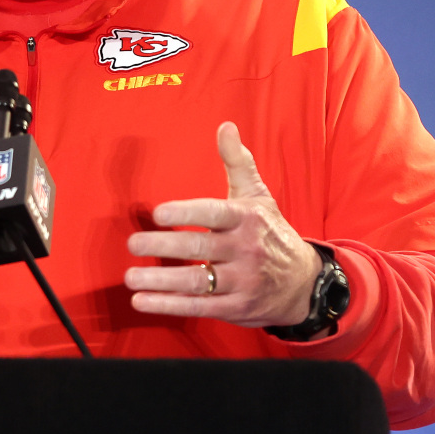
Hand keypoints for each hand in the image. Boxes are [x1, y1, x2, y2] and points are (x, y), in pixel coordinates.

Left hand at [125, 122, 321, 328]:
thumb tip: (225, 126)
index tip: (158, 213)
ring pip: (196, 281)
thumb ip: (238, 162)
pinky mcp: (236, 307)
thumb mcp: (259, 196)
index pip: (213, 213)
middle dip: (163, 246)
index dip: (186, 213)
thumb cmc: (272, 233)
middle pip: (199, 248)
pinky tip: (142, 300)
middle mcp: (245, 249)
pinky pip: (198, 306)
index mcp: (247, 218)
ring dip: (160, 281)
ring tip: (130, 276)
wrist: (304, 283)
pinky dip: (168, 305)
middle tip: (133, 244)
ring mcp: (242, 281)